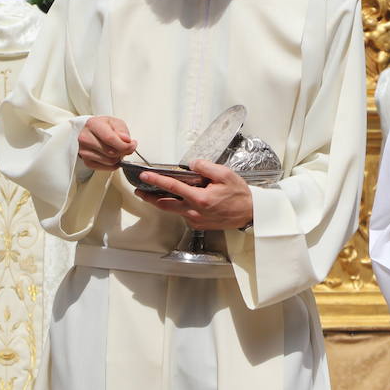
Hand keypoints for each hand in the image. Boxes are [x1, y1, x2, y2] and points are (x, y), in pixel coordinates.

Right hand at [78, 116, 136, 170]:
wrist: (91, 132)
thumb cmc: (104, 127)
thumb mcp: (115, 122)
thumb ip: (122, 130)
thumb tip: (126, 140)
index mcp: (93, 125)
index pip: (110, 138)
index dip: (124, 144)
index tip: (132, 145)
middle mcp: (85, 138)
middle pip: (111, 152)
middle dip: (124, 152)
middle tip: (127, 147)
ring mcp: (84, 151)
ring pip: (110, 161)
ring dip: (118, 158)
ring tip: (117, 150)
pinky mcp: (87, 162)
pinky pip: (107, 168)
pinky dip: (114, 164)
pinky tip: (113, 156)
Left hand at [136, 159, 253, 230]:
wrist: (251, 213)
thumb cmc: (239, 194)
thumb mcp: (224, 174)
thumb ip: (205, 167)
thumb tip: (191, 164)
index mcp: (200, 199)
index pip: (172, 187)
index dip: (156, 180)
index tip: (145, 176)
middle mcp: (195, 212)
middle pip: (165, 204)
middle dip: (149, 197)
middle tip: (139, 191)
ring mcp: (196, 220)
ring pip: (173, 211)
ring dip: (160, 203)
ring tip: (151, 195)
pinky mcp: (198, 225)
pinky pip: (183, 215)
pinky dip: (177, 207)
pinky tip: (176, 200)